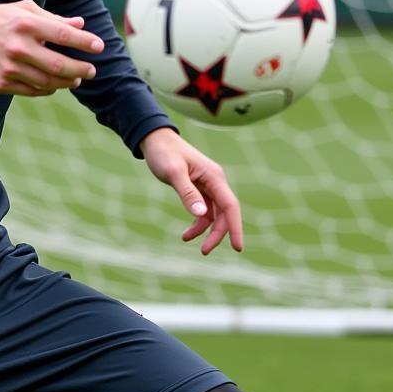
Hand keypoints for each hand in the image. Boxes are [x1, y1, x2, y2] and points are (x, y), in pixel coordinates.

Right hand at [0, 0, 103, 96]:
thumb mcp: (22, 9)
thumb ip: (52, 18)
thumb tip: (80, 24)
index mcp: (25, 24)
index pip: (63, 34)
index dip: (85, 42)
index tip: (99, 46)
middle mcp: (18, 47)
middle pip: (60, 64)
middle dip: (81, 69)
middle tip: (92, 70)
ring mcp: (9, 68)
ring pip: (48, 82)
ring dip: (67, 82)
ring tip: (76, 78)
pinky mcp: (1, 84)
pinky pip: (32, 90)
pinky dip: (48, 89)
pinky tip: (55, 85)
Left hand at [139, 127, 243, 254]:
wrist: (155, 140)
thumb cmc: (164, 153)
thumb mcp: (173, 172)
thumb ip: (187, 192)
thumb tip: (201, 214)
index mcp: (214, 176)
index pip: (230, 206)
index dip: (235, 227)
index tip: (237, 248)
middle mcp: (215, 182)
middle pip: (224, 213)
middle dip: (216, 233)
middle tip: (204, 251)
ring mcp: (208, 186)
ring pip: (214, 214)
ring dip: (204, 229)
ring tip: (186, 239)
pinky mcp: (199, 189)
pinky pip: (204, 211)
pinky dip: (197, 222)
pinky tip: (186, 232)